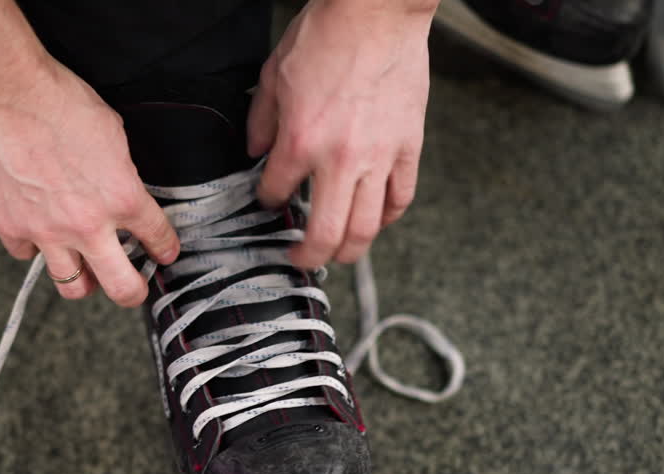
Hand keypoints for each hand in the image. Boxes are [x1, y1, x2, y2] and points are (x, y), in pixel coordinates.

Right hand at [0, 0, 176, 305]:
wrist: (3, 92)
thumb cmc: (58, 100)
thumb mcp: (112, 132)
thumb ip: (121, 171)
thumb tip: (122, 186)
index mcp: (123, 198)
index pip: (158, 238)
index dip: (165, 249)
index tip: (164, 253)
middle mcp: (89, 225)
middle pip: (122, 287)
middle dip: (133, 291)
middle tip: (133, 286)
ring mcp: (47, 232)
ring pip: (73, 287)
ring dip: (84, 282)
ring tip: (86, 273)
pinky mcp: (11, 227)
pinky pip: (27, 255)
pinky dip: (34, 248)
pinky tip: (38, 233)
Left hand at [248, 0, 436, 267]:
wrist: (377, 11)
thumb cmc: (326, 35)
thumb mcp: (275, 75)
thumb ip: (261, 120)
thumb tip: (255, 153)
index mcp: (300, 141)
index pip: (276, 193)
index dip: (267, 201)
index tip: (268, 199)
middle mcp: (340, 159)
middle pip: (327, 234)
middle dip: (309, 255)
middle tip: (301, 259)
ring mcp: (378, 157)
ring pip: (368, 227)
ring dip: (350, 249)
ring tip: (339, 252)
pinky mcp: (408, 147)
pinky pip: (400, 197)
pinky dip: (388, 216)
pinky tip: (377, 219)